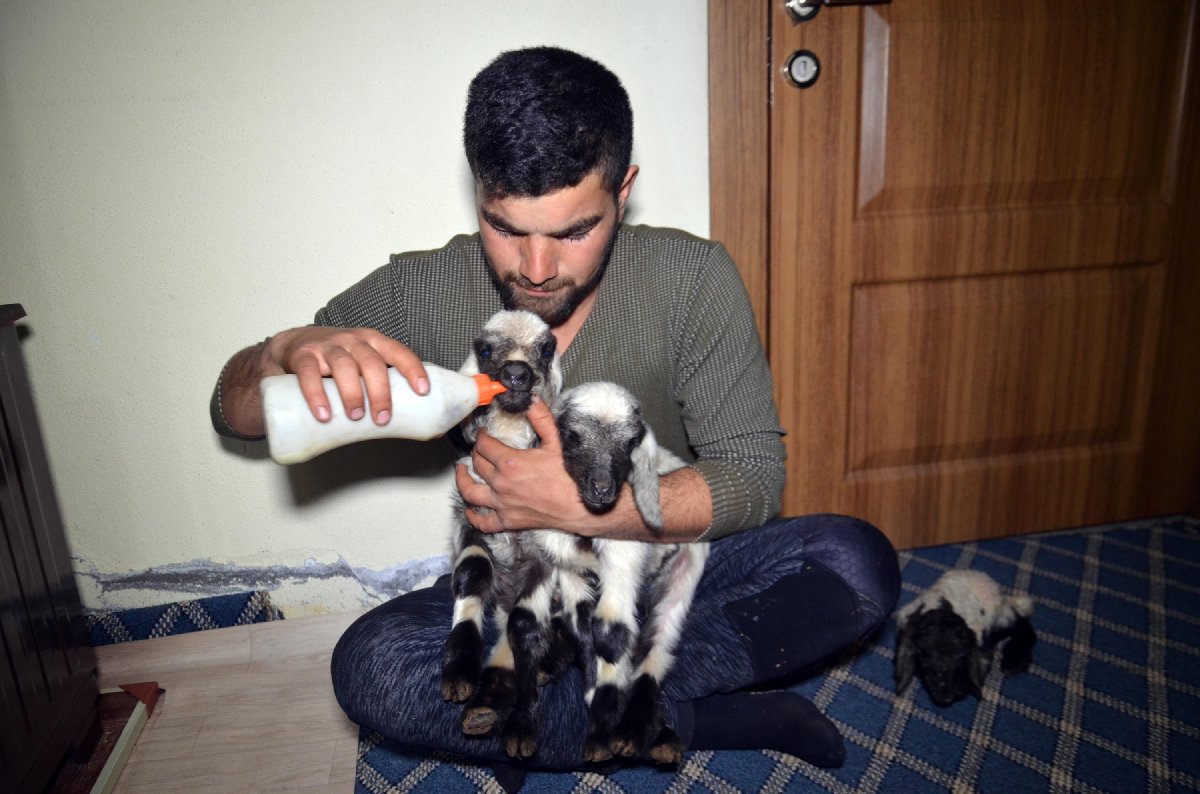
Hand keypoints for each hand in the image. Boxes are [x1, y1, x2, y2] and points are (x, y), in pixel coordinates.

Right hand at [264, 326, 425, 424]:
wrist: (291, 346)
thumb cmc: (335, 361)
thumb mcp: (360, 364)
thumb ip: (378, 384)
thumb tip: (409, 422)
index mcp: (373, 342)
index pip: (398, 351)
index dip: (412, 369)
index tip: (422, 390)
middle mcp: (352, 340)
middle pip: (371, 363)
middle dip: (380, 392)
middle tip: (382, 418)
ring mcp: (326, 346)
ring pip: (344, 366)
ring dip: (353, 393)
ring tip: (356, 416)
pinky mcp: (302, 356)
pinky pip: (309, 373)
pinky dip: (317, 394)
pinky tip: (323, 414)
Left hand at [455, 400, 588, 532]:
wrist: (582, 507)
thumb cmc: (570, 477)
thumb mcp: (557, 442)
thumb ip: (542, 419)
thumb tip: (532, 400)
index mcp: (510, 462)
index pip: (485, 445)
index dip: (482, 436)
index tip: (484, 433)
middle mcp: (501, 484)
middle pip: (477, 465)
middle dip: (476, 453)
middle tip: (480, 449)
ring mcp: (502, 504)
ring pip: (470, 492)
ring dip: (462, 480)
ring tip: (461, 472)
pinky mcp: (508, 521)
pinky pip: (483, 521)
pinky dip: (473, 516)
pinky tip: (471, 510)